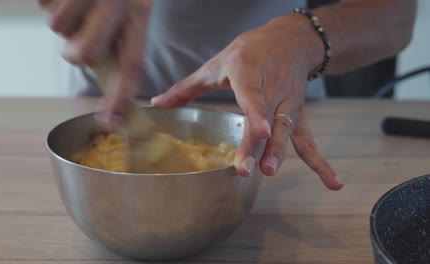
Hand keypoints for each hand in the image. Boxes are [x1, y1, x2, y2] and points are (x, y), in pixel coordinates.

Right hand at [38, 0, 150, 127]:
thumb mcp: (131, 2)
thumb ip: (119, 37)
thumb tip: (99, 71)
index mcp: (139, 10)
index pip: (132, 63)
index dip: (120, 96)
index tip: (111, 121)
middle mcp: (117, 2)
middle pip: (82, 54)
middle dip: (74, 48)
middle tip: (81, 27)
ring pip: (57, 28)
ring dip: (61, 15)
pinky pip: (43, 4)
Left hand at [151, 15, 342, 189]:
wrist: (290, 39)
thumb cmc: (249, 52)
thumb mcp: (217, 63)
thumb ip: (188, 87)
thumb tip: (156, 104)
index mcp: (249, 73)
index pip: (253, 95)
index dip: (257, 113)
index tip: (260, 131)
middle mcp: (272, 90)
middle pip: (267, 122)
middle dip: (258, 147)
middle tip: (248, 170)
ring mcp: (288, 104)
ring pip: (286, 132)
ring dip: (279, 154)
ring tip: (270, 172)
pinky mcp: (297, 115)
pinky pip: (308, 141)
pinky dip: (320, 163)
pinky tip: (333, 183)